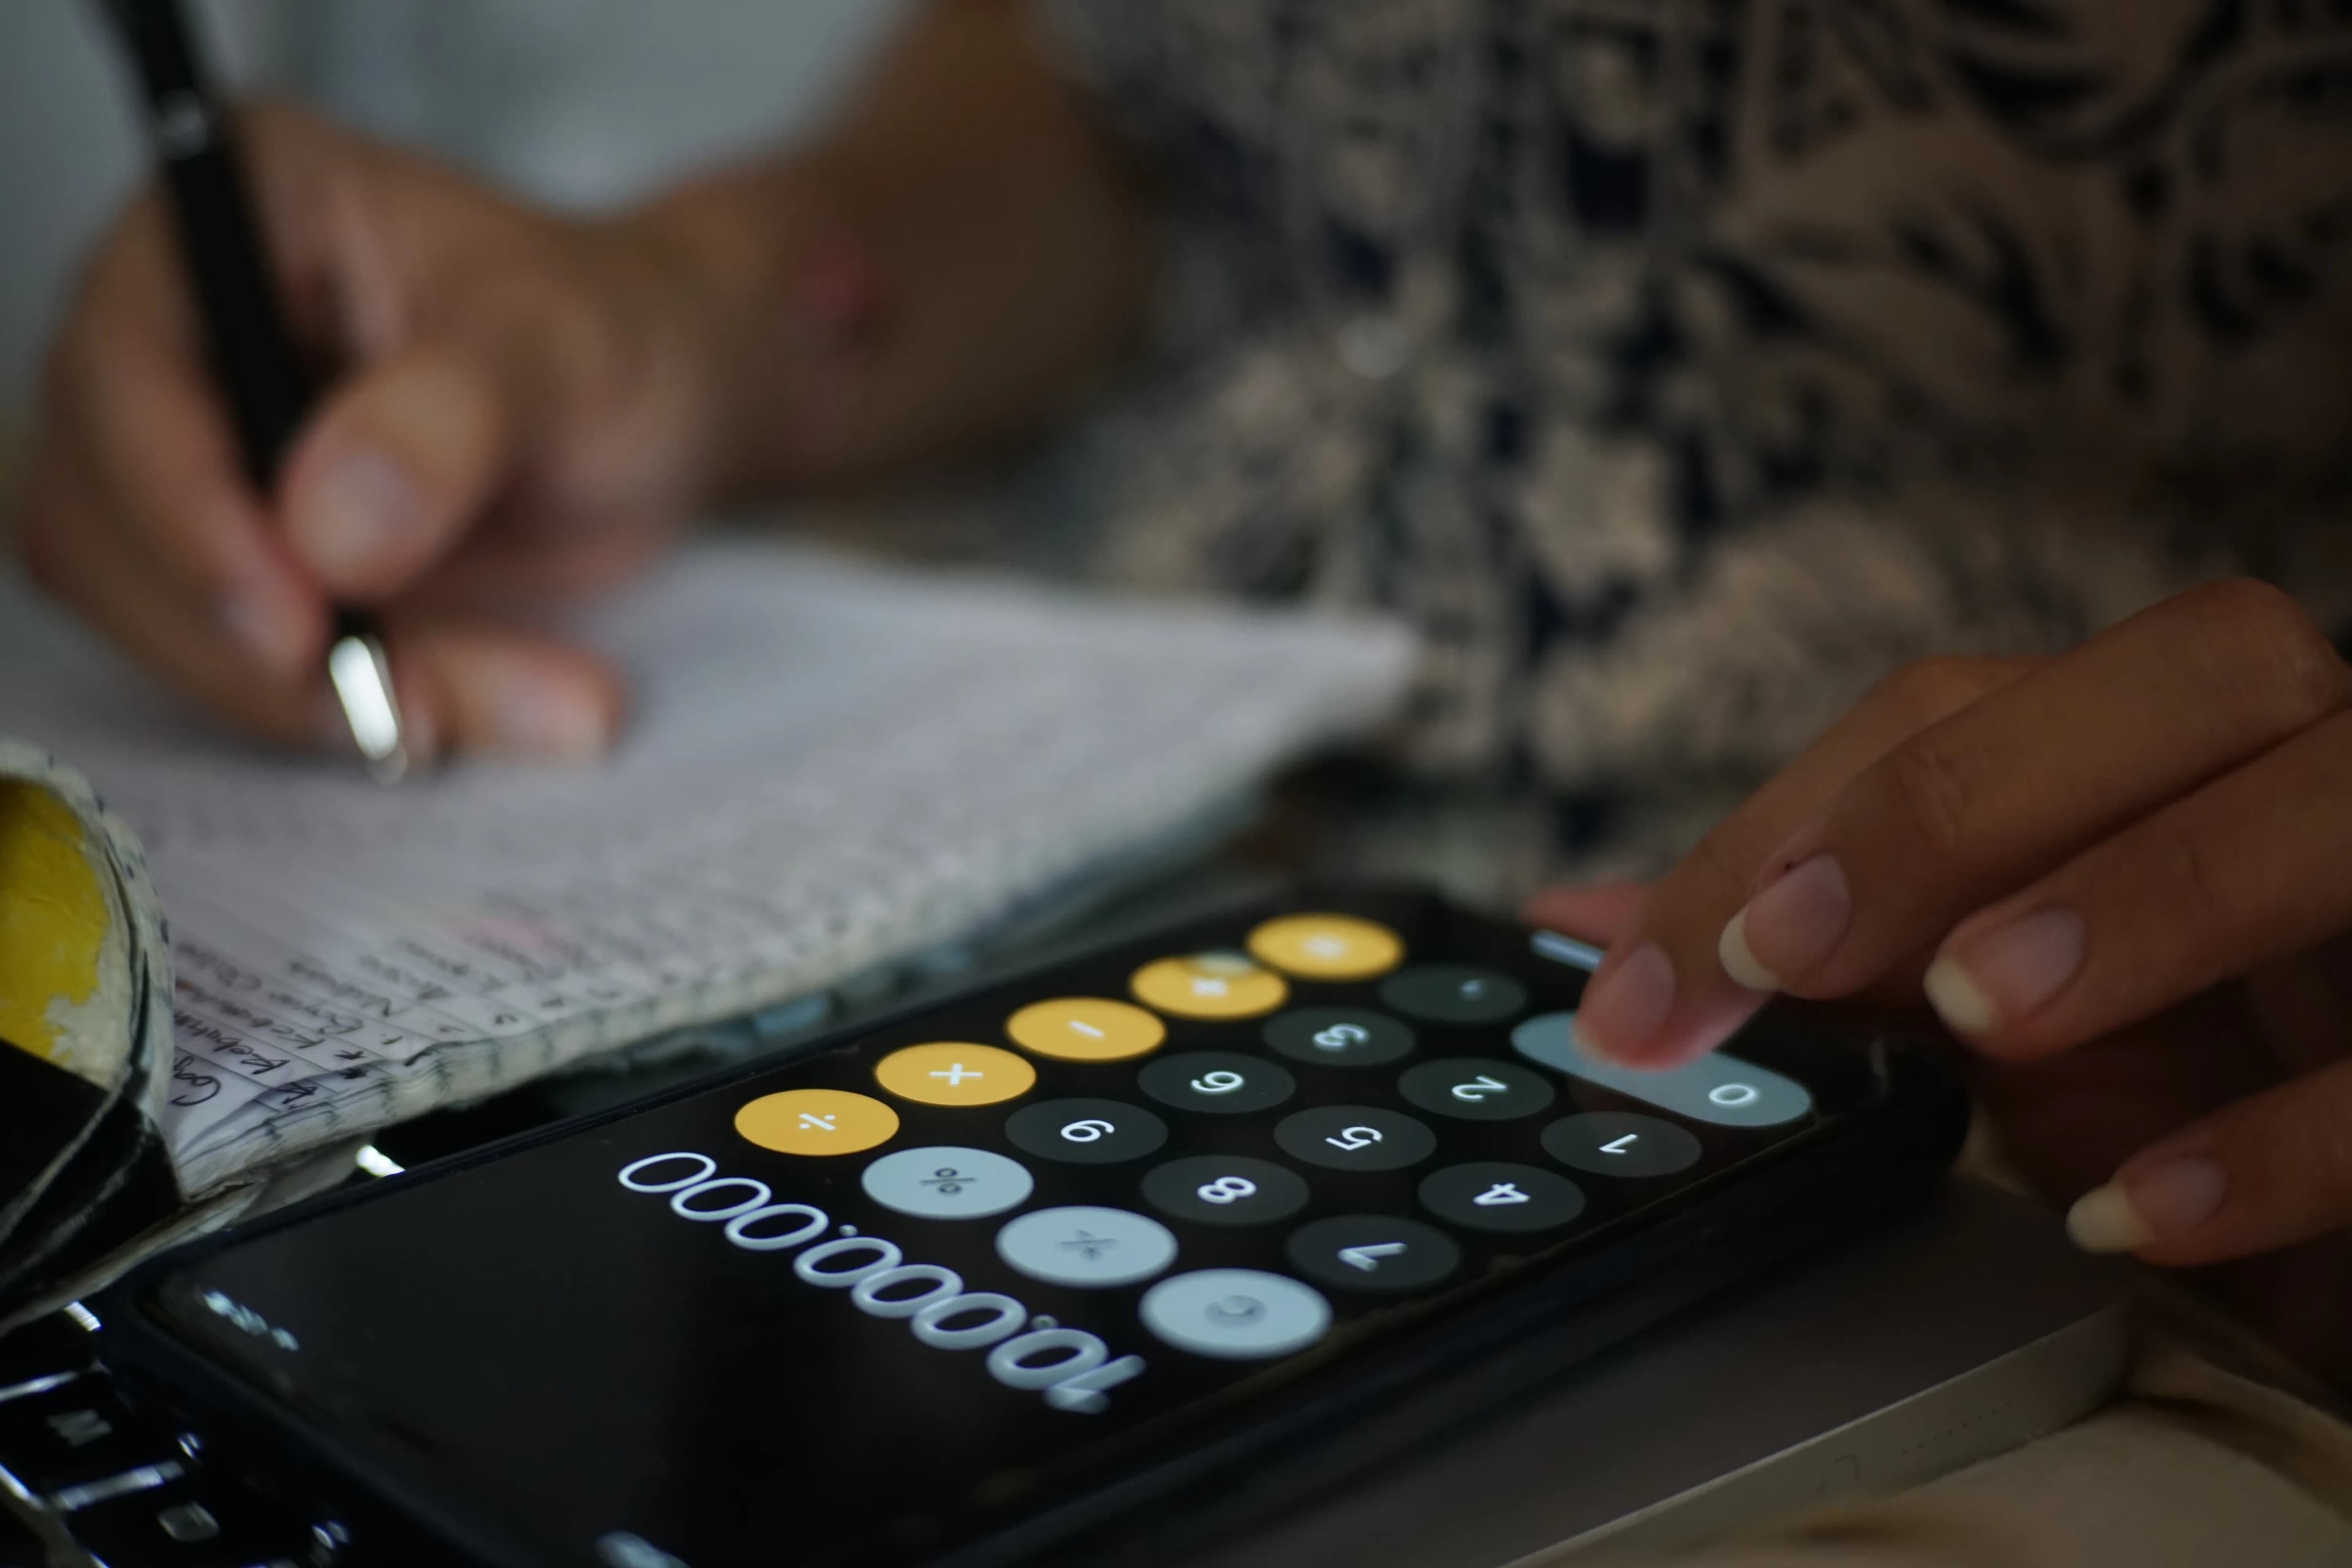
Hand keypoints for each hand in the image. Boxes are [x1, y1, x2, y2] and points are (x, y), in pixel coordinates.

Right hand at [18, 103, 823, 759]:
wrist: (667, 409)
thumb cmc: (617, 337)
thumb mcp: (564, 352)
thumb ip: (452, 419)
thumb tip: (328, 534)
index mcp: (228, 205)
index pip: (121, 369)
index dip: (181, 510)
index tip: (294, 627)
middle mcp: (171, 323)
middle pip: (104, 512)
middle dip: (254, 641)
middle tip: (415, 712)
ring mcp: (187, 448)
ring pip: (158, 613)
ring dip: (311, 699)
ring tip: (508, 706)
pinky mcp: (233, 556)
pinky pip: (231, 665)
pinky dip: (346, 711)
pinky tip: (467, 712)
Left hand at [1536, 580, 2351, 1281]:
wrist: (2346, 1175)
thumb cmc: (2174, 1061)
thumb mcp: (1989, 991)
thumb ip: (1820, 940)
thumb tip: (1579, 925)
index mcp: (2171, 738)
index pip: (1971, 703)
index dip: (1805, 816)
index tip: (1655, 975)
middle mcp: (2317, 759)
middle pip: (2202, 668)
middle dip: (1976, 796)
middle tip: (1794, 948)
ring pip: (2341, 805)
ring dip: (2141, 899)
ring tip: (1983, 1017)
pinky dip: (2278, 1139)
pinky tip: (2131, 1218)